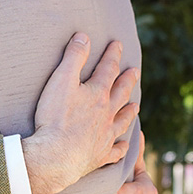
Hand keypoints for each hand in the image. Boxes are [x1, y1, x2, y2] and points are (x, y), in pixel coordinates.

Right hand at [21, 33, 138, 193]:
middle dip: (127, 80)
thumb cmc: (56, 117)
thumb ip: (74, 57)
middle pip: (121, 93)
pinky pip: (116, 151)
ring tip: (136, 105)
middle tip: (135, 71)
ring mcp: (106, 136)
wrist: (56, 157)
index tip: (118, 44)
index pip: (108, 69)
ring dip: (129, 111)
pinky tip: (125, 146)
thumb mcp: (61, 80)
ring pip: (123, 120)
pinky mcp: (100, 156)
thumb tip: (84, 36)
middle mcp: (107, 113)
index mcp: (98, 93)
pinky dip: (122, 147)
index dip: (113, 55)